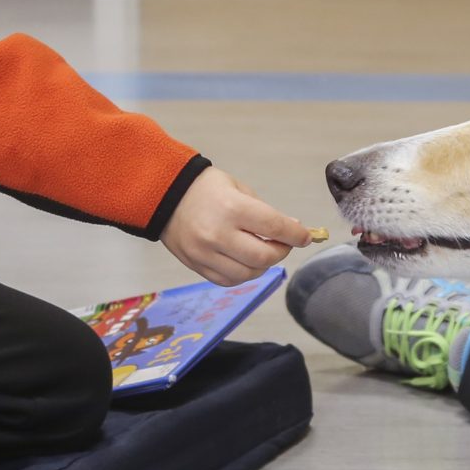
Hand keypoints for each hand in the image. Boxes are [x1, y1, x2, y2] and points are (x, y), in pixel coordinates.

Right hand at [162, 166, 312, 285]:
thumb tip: (291, 230)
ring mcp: (205, 253)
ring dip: (263, 265)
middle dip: (281, 252)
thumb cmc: (206, 189)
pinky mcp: (196, 266)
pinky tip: (246, 261)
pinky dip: (244, 274)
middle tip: (284, 243)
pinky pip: (228, 280)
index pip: (274, 228)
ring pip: (248, 273)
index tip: (305, 236)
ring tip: (263, 251)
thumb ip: (264, 212)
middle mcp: (218, 234)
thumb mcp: (239, 189)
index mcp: (232, 208)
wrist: (164, 196)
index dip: (296, 235)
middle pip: (263, 256)